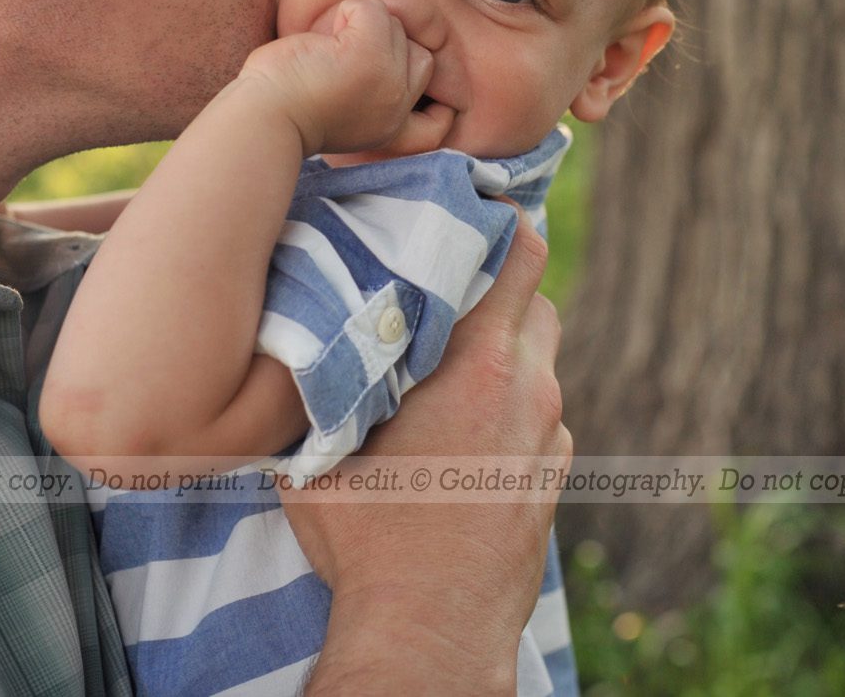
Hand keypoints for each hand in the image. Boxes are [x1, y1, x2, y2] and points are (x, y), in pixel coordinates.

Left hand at [236, 0, 452, 156]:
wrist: (262, 119)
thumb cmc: (285, 109)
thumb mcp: (344, 110)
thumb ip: (373, 87)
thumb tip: (384, 26)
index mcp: (393, 126)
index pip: (432, 95)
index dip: (418, 77)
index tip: (386, 72)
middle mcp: (399, 106)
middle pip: (417, 50)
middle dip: (382, 42)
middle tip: (336, 60)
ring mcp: (389, 79)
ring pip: (394, 24)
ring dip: (354, 27)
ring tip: (323, 54)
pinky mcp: (370, 55)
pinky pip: (370, 9)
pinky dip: (341, 15)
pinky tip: (320, 42)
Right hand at [284, 207, 569, 690]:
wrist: (431, 634)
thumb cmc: (370, 543)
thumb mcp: (319, 454)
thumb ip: (319, 384)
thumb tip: (290, 331)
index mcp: (479, 365)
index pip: (522, 256)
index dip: (501, 223)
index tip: (469, 209)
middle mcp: (529, 390)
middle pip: (534, 302)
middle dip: (495, 287)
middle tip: (442, 287)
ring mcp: (550, 436)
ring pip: (539, 360)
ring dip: (502, 351)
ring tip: (445, 364)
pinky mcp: (554, 476)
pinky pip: (540, 414)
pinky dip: (512, 405)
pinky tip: (464, 430)